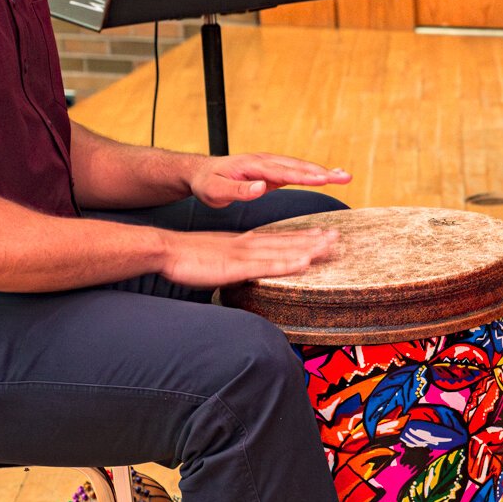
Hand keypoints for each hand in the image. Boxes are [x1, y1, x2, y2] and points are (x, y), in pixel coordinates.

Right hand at [158, 228, 335, 288]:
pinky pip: (266, 266)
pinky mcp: (236, 266)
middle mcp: (248, 245)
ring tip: (330, 246)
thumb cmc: (186, 257)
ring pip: (282, 251)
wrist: (165, 249)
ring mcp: (243, 254)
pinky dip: (286, 264)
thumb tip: (243, 268)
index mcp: (243, 242)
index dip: (301, 236)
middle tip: (337, 237)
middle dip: (313, 240)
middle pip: (286, 242)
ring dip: (308, 248)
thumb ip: (233, 261)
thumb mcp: (216, 257)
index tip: (322, 233)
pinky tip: (304, 263)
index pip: (278, 238)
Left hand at [189, 153, 350, 208]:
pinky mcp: (272, 172)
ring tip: (345, 177)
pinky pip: (296, 172)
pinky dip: (313, 174)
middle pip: (298, 166)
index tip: (324, 180)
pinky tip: (327, 177)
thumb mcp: (216, 191)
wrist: (201, 173)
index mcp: (253, 165)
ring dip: (323, 172)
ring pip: (300, 167)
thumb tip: (262, 186)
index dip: (304, 176)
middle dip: (323, 172)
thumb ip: (239, 189)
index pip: (283, 171)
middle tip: (346, 178)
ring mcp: (270, 165)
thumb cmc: (207, 184)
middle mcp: (265, 162)